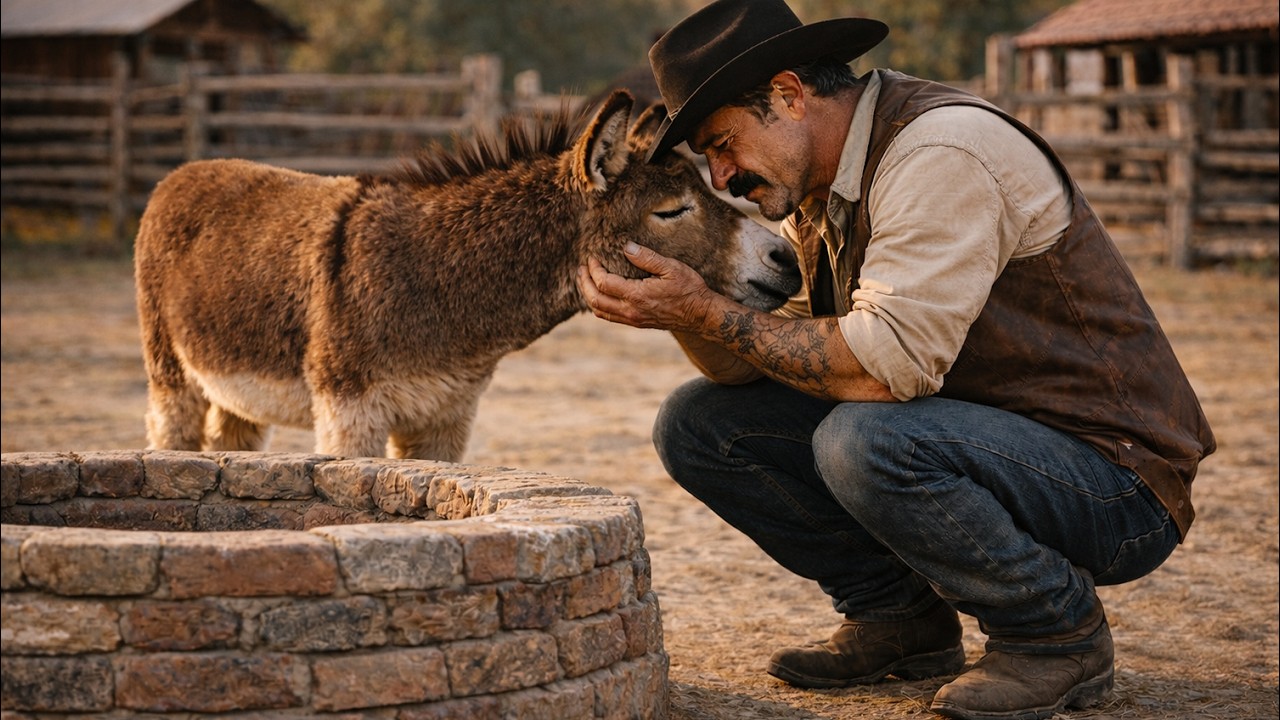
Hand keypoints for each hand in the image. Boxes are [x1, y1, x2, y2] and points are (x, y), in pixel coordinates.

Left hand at [576, 242, 718, 331]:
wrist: (701, 315)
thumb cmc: (689, 289)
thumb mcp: (671, 268)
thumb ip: (647, 257)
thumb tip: (627, 247)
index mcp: (637, 295)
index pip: (603, 283)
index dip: (594, 269)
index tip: (592, 257)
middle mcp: (631, 311)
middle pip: (595, 300)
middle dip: (584, 283)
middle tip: (581, 269)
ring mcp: (633, 319)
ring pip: (599, 311)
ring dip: (588, 295)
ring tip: (585, 281)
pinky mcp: (637, 323)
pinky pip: (610, 317)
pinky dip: (599, 305)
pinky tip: (601, 295)